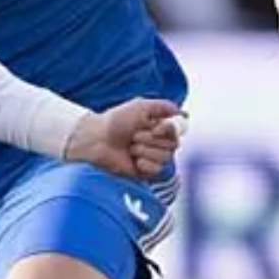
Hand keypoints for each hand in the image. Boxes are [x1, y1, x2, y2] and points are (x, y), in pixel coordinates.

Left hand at [65, 98, 183, 179]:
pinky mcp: (146, 172)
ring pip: (165, 157)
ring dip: (145, 150)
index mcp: (159, 127)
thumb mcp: (139, 106)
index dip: (169, 129)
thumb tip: (182, 112)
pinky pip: (157, 169)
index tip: (155, 127)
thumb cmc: (115, 121)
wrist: (96, 139)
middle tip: (133, 136)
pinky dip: (144, 163)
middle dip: (151, 139)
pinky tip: (132, 160)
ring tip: (129, 147)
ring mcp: (152, 158)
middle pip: (173, 144)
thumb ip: (162, 106)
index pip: (178, 129)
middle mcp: (158, 142)